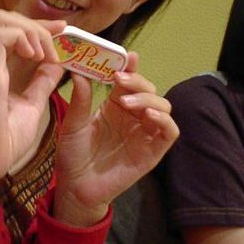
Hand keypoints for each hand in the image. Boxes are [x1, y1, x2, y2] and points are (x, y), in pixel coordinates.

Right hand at [0, 10, 64, 206]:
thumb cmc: (3, 139)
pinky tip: (34, 56)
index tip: (63, 30)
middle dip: (37, 25)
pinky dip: (21, 38)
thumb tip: (56, 64)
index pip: (14, 29)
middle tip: (55, 48)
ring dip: (30, 31)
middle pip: (6, 18)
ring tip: (43, 55)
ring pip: (1, 19)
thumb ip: (41, 82)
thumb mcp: (31, 104)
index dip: (40, 25)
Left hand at [54, 52, 178, 226]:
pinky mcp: (153, 152)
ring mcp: (145, 133)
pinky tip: (148, 116)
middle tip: (119, 80)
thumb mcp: (73, 124)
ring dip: (148, 99)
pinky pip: (169, 132)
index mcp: (115, 105)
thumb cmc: (73, 155)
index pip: (129, 81)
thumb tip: (79, 72)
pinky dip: (164, 120)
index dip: (131, 67)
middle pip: (148, 90)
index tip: (127, 57)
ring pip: (162, 106)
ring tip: (127, 102)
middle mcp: (133, 116)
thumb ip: (80, 100)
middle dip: (137, 81)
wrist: (75, 187)